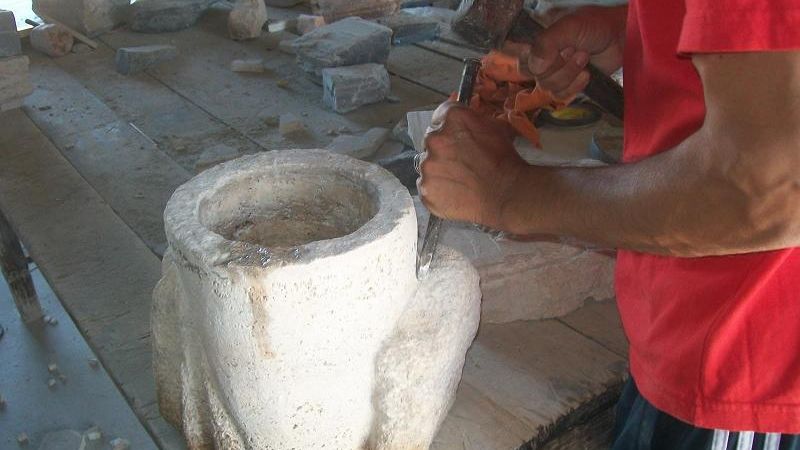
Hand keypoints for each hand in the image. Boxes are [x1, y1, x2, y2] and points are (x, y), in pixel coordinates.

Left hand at [418, 101, 527, 229]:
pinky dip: (436, 189)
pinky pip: (426, 186)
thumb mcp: (498, 127)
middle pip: (432, 140)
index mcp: (453, 118)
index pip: (441, 114)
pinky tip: (453, 192)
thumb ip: (476, 120)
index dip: (449, 126)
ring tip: (459, 180)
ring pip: (428, 164)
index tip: (454, 135)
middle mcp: (435, 139)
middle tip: (461, 161)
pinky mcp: (425, 189)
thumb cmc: (505, 161)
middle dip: (443, 148)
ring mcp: (427, 165)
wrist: (505, 195)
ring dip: (439, 169)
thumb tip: (470, 120)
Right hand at [510, 6, 626, 98]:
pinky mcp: (570, 85)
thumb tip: (535, 68)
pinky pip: (562, 95)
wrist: (620, 37)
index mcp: (538, 43)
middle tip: (574, 49)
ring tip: (584, 57)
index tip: (548, 56)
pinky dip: (576, 85)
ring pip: (549, 87)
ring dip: (569, 73)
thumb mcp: (569, 27)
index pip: (520, 60)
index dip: (530, 63)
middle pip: (536, 76)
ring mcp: (557, 74)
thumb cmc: (594, 26)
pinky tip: (587, 73)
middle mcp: (544, 60)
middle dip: (558, 65)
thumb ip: (546, 44)